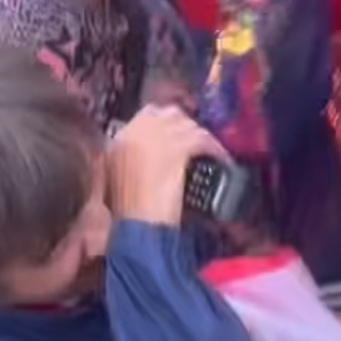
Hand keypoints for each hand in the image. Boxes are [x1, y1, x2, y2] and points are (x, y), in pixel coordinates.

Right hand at [108, 105, 220, 227]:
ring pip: (189, 126)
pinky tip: (222, 160)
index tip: (177, 135)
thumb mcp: (118, 178)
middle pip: (170, 115)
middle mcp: (136, 130)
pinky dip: (215, 149)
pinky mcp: (177, 147)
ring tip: (212, 153)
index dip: (166, 124)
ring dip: (202, 138)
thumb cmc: (128, 212)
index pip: (147, 114)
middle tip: (196, 143)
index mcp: (119, 137)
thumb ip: (129, 158)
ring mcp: (157, 136)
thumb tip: (148, 153)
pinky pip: (202, 140)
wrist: (137, 226)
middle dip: (186, 126)